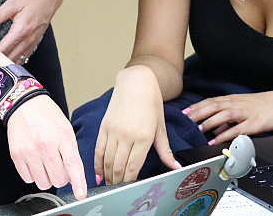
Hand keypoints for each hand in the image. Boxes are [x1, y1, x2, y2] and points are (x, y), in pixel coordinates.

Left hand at [0, 0, 65, 63]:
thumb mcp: (13, 2)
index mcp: (21, 30)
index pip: (4, 49)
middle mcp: (28, 39)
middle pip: (10, 58)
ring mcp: (33, 41)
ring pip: (19, 60)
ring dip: (7, 63)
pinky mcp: (36, 41)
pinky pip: (25, 56)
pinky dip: (16, 61)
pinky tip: (8, 60)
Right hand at [5, 94, 87, 199]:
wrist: (24, 104)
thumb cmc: (47, 116)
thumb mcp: (66, 130)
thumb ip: (71, 153)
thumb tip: (73, 178)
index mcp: (62, 137)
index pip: (72, 164)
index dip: (78, 182)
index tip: (80, 194)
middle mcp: (45, 145)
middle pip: (58, 179)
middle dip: (61, 176)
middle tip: (57, 164)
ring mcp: (29, 151)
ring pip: (43, 183)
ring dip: (46, 177)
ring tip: (44, 161)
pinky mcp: (16, 155)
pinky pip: (28, 178)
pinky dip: (33, 174)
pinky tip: (34, 161)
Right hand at [94, 66, 179, 184]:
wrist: (136, 82)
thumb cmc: (151, 102)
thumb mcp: (160, 127)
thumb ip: (165, 150)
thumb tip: (175, 166)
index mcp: (143, 136)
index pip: (133, 166)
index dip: (130, 181)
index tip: (130, 188)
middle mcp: (126, 135)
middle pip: (118, 166)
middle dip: (118, 182)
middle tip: (118, 190)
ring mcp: (113, 130)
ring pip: (107, 160)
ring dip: (108, 175)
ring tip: (110, 185)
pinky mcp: (104, 126)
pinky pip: (99, 149)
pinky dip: (97, 163)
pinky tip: (99, 173)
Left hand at [183, 88, 272, 145]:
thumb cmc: (264, 105)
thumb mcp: (243, 108)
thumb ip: (228, 118)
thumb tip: (214, 129)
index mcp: (233, 99)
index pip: (210, 101)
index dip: (196, 107)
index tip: (183, 113)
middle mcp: (237, 104)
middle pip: (213, 106)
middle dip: (197, 113)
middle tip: (185, 121)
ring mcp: (246, 113)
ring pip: (223, 115)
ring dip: (209, 122)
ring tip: (198, 129)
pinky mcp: (255, 123)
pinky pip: (238, 129)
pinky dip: (226, 134)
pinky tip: (218, 140)